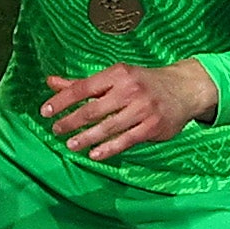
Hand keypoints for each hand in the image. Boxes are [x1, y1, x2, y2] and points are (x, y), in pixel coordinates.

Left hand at [46, 59, 216, 160]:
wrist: (185, 89)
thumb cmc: (144, 83)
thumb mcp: (115, 77)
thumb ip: (82, 84)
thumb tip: (51, 82)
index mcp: (118, 74)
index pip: (83, 88)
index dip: (61, 100)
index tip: (45, 111)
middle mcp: (130, 90)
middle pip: (93, 109)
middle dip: (71, 121)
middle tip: (56, 130)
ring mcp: (143, 109)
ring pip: (108, 127)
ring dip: (86, 138)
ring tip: (71, 145)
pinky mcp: (152, 126)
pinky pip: (126, 140)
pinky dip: (108, 149)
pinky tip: (94, 154)